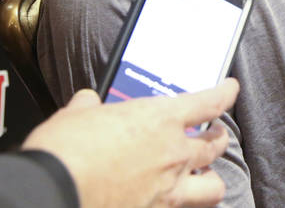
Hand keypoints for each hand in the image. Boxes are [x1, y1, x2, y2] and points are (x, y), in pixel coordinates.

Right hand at [22, 78, 238, 207]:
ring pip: (213, 186)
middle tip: (213, 135)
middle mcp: (173, 153)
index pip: (210, 102)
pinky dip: (182, 206)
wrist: (53, 192)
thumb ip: (88, 107)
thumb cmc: (65, 150)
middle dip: (218, 138)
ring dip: (212, 179)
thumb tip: (87, 101)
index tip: (231, 88)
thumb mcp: (76, 116)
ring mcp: (168, 189)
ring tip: (205, 176)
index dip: (226, 93)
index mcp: (160, 119)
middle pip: (216, 145)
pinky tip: (172, 202)